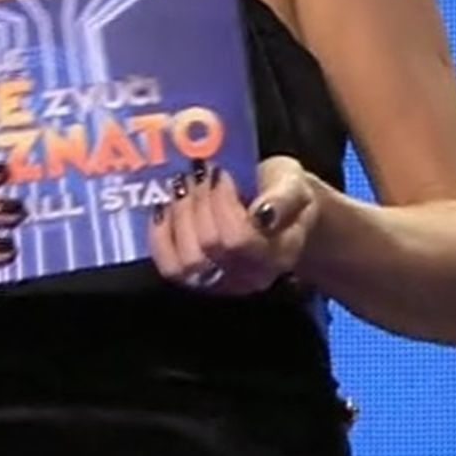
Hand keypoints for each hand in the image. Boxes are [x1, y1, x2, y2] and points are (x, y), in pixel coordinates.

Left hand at [149, 155, 320, 295]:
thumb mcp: (295, 185)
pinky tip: (164, 207)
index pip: (239, 239)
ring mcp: (223, 282)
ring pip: (186, 261)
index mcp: (279, 252)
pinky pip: (170, 268)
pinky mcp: (199, 281)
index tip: (221, 173)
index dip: (221, 202)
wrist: (283, 214)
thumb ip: (283, 198)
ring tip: (183, 186)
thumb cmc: (287, 195)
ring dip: (179, 216)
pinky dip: (160, 236)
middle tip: (198, 172)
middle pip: (209, 246)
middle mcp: (250, 276)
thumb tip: (263, 213)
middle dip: (199, 201)